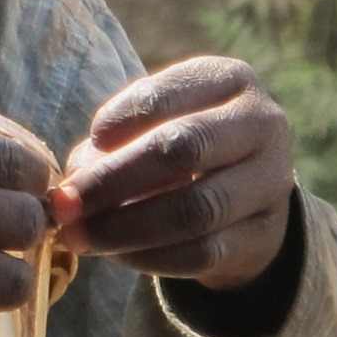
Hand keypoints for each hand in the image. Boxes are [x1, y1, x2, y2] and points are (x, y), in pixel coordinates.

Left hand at [53, 56, 295, 291]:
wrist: (250, 194)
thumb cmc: (184, 142)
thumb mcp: (157, 122)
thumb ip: (113, 141)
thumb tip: (74, 179)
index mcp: (229, 79)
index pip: (165, 94)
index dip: (119, 119)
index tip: (84, 146)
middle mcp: (262, 124)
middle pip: (183, 150)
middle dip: (113, 180)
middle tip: (64, 204)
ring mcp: (272, 183)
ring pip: (195, 209)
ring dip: (126, 227)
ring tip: (79, 236)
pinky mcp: (266, 236)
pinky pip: (203, 253)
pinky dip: (151, 257)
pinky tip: (117, 255)